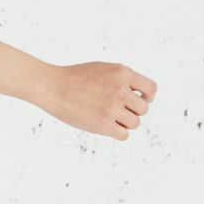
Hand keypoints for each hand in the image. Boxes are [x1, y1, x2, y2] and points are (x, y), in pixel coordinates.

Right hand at [37, 62, 156, 140]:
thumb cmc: (75, 77)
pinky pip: (124, 134)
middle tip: (115, 108)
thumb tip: (143, 97)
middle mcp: (120, 90)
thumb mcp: (102, 68)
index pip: (151, 88)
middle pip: (143, 109)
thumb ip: (122, 79)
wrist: (52, 86)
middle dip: (132, 110)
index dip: (147, 96)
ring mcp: (112, 107)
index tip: (138, 99)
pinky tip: (104, 124)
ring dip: (123, 122)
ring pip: (135, 123)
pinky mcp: (103, 124)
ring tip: (106, 115)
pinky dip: (116, 132)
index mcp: (121, 72)